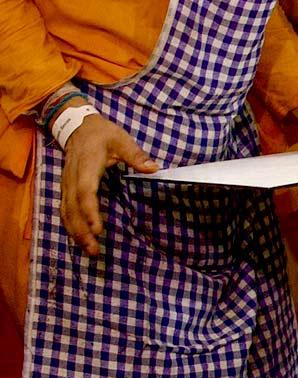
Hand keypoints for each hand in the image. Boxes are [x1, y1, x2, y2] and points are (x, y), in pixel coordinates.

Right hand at [60, 109, 158, 255]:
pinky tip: (79, 239)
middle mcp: (72, 178)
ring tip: (89, 250)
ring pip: (66, 212)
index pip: (85, 193)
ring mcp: (66, 184)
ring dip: (75, 233)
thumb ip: (135, 155)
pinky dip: (70, 226)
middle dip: (81, 231)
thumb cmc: (102, 134)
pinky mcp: (66, 188)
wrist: (78, 127)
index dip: (90, 212)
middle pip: (72, 209)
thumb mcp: (121, 139)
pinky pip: (65, 210)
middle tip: (94, 250)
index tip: (98, 229)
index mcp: (87, 166)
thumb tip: (153, 168)